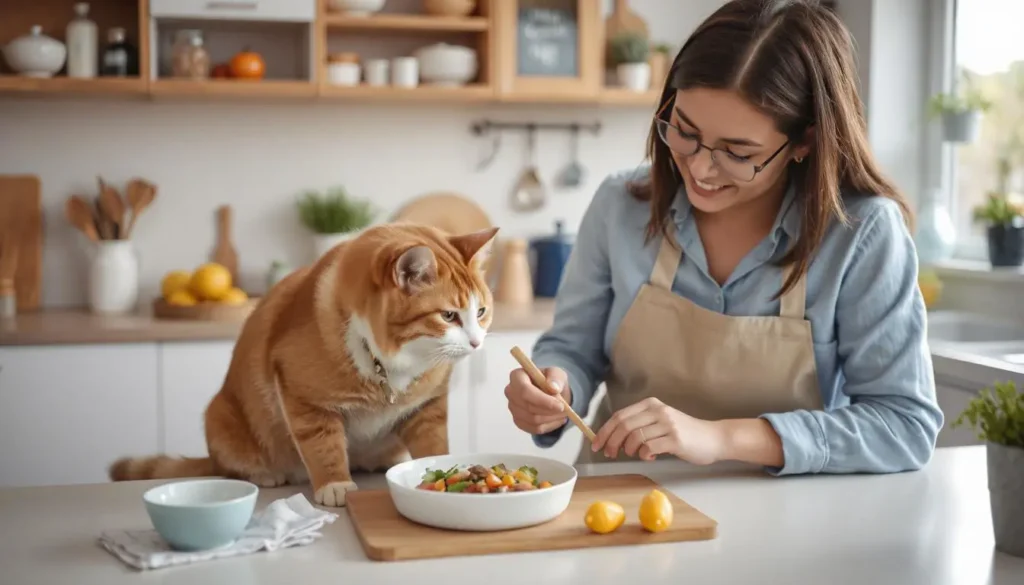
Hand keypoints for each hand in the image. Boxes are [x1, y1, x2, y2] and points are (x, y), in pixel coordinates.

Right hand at [505, 366, 571, 433]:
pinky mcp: (518, 421)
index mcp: (517, 376)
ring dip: (552, 418)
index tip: (560, 406)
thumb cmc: (551, 380)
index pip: (525, 391)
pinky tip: (557, 419)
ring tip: (564, 413)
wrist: (550, 391)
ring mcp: (513, 408)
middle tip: (566, 409)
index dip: (542, 400)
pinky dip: (550, 426)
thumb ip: (556, 378)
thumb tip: (553, 387)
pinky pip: (535, 429)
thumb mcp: (557, 373)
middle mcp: (511, 392)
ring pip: (533, 420)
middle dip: (550, 410)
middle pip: (529, 407)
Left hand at [590, 397, 726, 463]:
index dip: (605, 431)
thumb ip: (640, 425)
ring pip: (635, 437)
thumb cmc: (684, 433)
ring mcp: (667, 424)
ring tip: (633, 454)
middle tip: (609, 454)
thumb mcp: (661, 421)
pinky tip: (649, 457)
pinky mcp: (675, 439)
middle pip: (624, 426)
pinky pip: (649, 448)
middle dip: (611, 442)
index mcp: (651, 404)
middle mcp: (658, 411)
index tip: (596, 444)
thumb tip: (613, 437)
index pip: (620, 416)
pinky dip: (644, 455)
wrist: (713, 438)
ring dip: (628, 449)